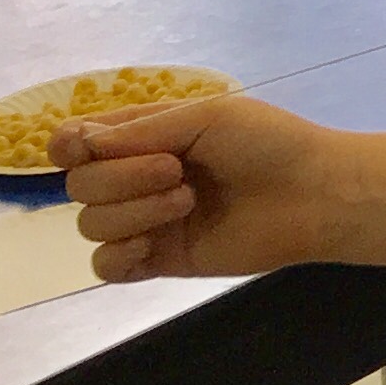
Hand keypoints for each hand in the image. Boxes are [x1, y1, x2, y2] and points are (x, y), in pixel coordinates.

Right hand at [56, 95, 337, 281]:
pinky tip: (151, 245)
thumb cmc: (270, 142)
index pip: (76, 143)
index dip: (70, 145)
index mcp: (146, 136)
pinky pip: (106, 267)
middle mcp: (137, 178)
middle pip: (79, 186)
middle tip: (175, 170)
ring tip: (187, 201)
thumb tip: (76, 143)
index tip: (84, 147)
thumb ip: (140, 131)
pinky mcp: (161, 260)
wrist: (316, 194)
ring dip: (132, 211)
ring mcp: (147, 221)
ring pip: (91, 224)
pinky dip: (118, 255)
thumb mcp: (207, 117)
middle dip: (120, 177)